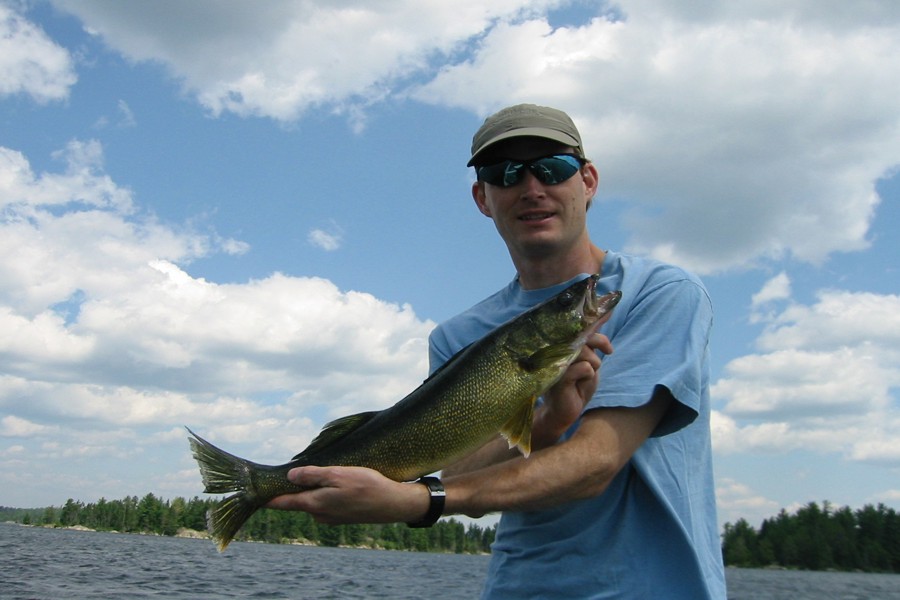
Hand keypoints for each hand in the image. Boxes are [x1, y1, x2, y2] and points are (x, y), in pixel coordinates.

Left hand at [265, 465, 429, 524]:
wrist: (393, 504)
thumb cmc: (366, 486)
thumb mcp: (337, 474)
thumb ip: (312, 475)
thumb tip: (290, 475)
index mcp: (314, 504)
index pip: (282, 502)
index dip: (267, 496)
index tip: (254, 492)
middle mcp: (319, 514)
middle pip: (297, 500)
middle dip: (294, 487)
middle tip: (294, 470)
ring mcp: (331, 517)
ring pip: (314, 500)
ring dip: (314, 488)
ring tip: (326, 472)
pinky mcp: (342, 516)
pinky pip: (327, 503)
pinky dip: (327, 493)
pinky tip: (340, 483)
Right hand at [532, 332, 611, 447]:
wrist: (564, 412)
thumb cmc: (576, 385)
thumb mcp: (588, 360)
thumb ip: (591, 341)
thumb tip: (606, 316)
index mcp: (559, 344)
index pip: (579, 327)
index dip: (594, 326)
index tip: (608, 338)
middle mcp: (554, 350)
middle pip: (583, 336)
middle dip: (599, 343)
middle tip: (608, 352)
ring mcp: (555, 363)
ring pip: (585, 352)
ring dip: (594, 364)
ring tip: (586, 375)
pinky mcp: (559, 377)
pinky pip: (584, 367)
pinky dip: (588, 375)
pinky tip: (579, 384)